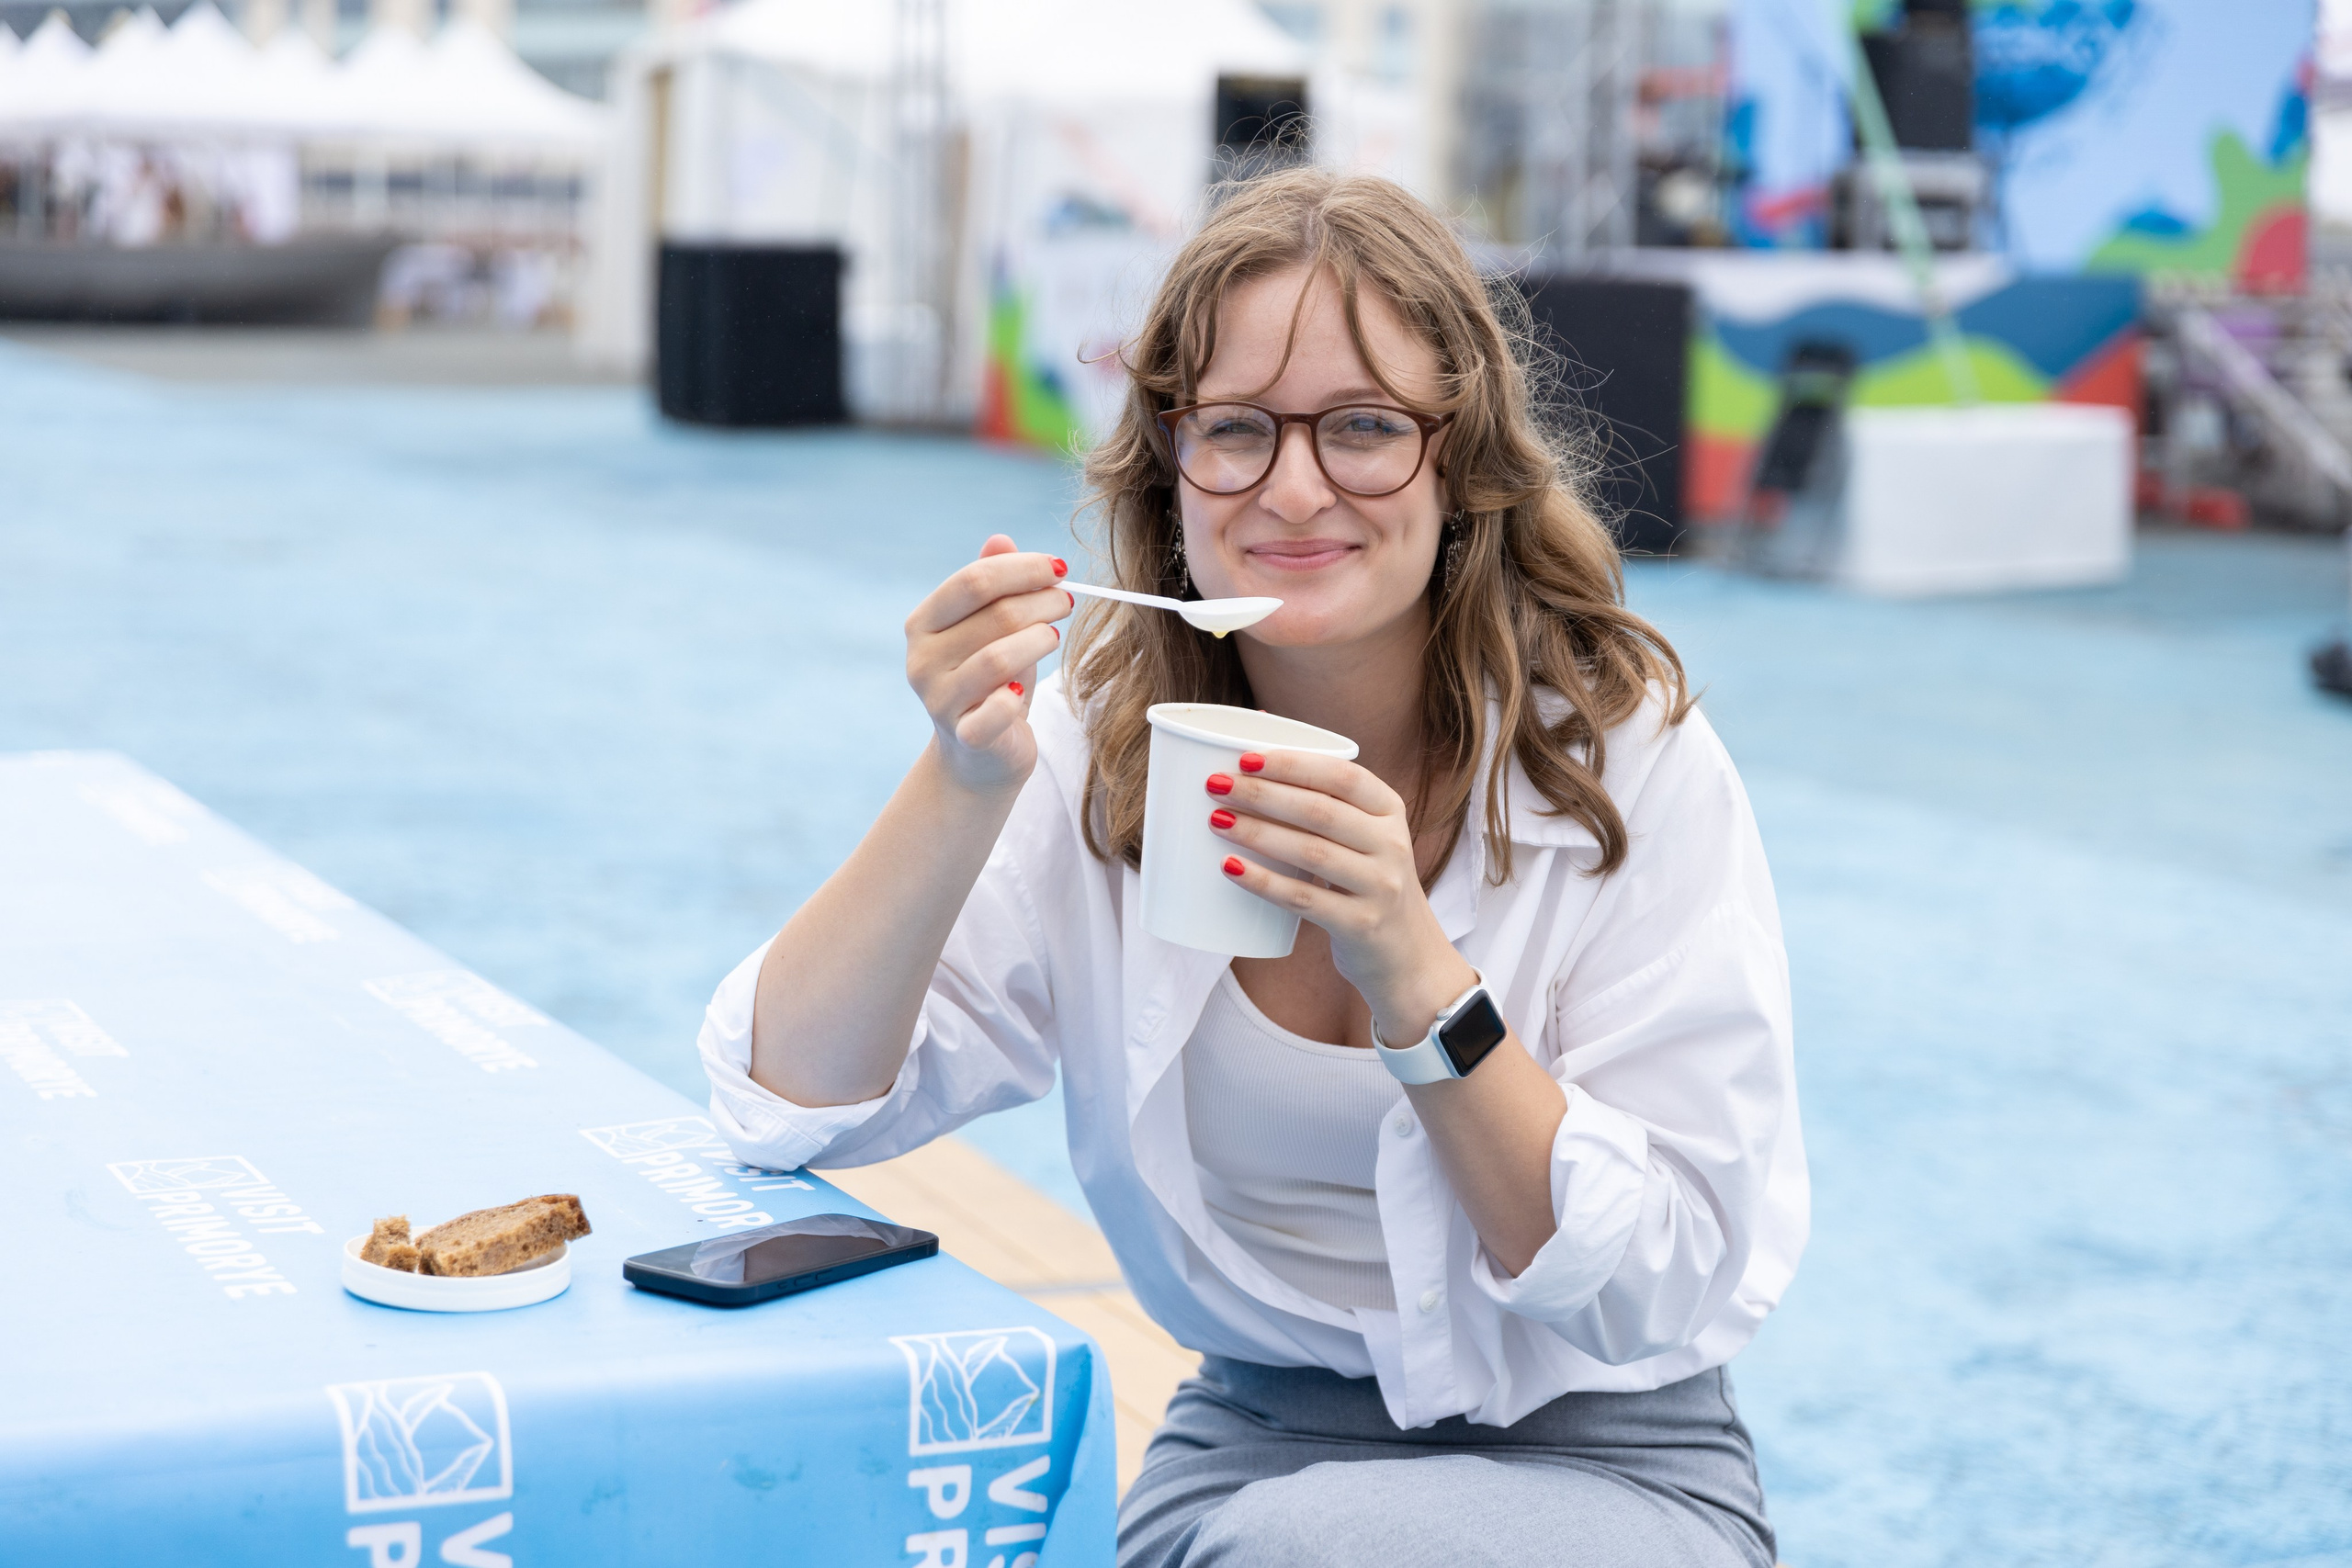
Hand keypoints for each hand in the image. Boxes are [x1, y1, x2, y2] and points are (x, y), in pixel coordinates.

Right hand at [905, 535, 1072, 795]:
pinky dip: (1018, 698)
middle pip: (995, 615)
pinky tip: (1024, 691)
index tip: (1059, 567)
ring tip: (1054, 636)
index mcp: (923, 624)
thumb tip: (1000, 540)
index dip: (1022, 569)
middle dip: (1041, 601)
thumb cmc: (990, 681)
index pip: (973, 580)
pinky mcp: (965, 737)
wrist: (978, 754)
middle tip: (1066, 602)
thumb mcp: (990, 628)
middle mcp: (922, 660)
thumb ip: (992, 585)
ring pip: (999, 658)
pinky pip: (997, 711)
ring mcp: (939, 701)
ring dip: (1039, 640)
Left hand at [1208, 750, 1476, 1044]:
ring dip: (1258, 833)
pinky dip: (1263, 881)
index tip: (1246, 758)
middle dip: (1263, 794)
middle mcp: (1391, 844)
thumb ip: (1328, 807)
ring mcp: (1380, 887)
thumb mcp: (1367, 839)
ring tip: (1217, 820)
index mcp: (1390, 811)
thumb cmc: (1368, 884)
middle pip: (1320, 811)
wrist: (1408, 956)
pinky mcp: (1361, 925)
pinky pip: (1303, 899)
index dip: (1293, 764)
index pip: (1343, 776)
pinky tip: (1231, 867)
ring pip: (1310, 852)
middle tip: (1217, 786)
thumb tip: (1250, 769)